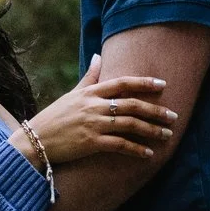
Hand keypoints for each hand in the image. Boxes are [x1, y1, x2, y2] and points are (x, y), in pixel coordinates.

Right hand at [20, 54, 177, 167]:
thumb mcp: (72, 94)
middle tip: (174, 116)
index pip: (123, 83)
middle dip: (156, 111)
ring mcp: (94, 124)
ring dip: (152, 130)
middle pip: (132, 105)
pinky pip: (120, 145)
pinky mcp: (92, 143)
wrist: (35, 140)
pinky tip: (148, 153)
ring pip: (130, 125)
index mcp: (91, 92)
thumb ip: (90, 77)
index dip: (144, 83)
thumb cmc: (55, 117)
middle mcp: (94, 106)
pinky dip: (136, 149)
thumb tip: (99, 57)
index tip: (163, 85)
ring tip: (167, 135)